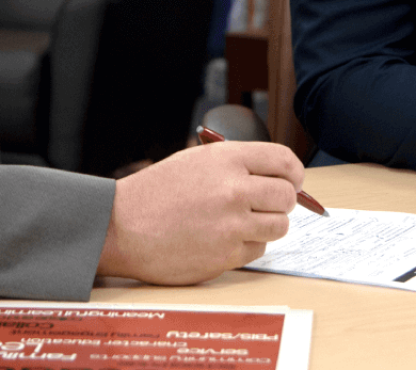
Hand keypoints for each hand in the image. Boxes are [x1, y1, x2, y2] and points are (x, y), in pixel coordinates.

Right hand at [96, 141, 303, 284]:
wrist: (122, 226)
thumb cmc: (156, 192)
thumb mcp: (196, 161)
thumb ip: (236, 165)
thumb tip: (276, 176)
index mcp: (226, 159)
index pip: (284, 160)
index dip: (294, 172)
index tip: (293, 180)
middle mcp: (233, 189)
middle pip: (286, 196)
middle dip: (282, 201)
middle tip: (268, 204)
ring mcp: (231, 225)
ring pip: (279, 226)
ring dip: (268, 224)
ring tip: (244, 221)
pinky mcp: (226, 255)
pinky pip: (258, 249)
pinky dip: (248, 244)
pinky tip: (225, 238)